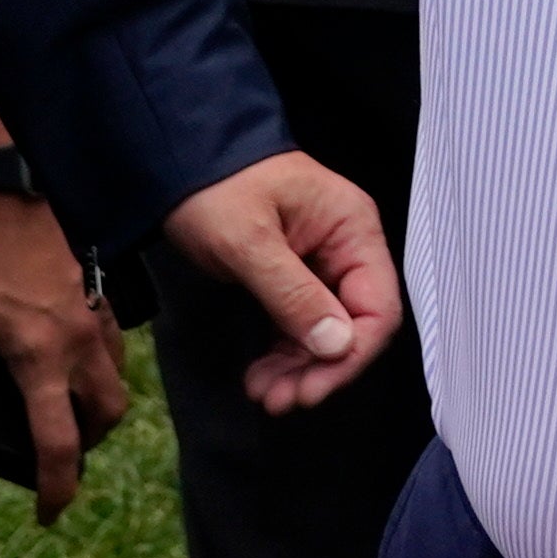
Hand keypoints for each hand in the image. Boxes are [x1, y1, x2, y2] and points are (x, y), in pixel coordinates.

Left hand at [0, 185, 128, 524]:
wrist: (12, 179)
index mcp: (41, 358)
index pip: (59, 443)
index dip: (56, 488)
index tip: (49, 512)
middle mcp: (79, 342)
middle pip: (108, 414)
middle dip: (90, 442)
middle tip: (62, 448)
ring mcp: (96, 311)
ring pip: (117, 374)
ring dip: (100, 399)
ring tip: (67, 400)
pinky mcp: (100, 284)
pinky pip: (111, 336)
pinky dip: (99, 356)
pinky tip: (68, 343)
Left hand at [160, 149, 401, 417]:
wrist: (178, 156)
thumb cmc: (216, 189)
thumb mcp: (249, 243)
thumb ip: (294, 295)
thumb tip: (337, 347)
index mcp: (352, 228)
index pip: (377, 307)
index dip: (350, 355)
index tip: (312, 389)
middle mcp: (347, 247)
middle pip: (353, 325)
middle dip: (319, 369)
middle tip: (279, 401)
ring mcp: (321, 262)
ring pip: (325, 332)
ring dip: (299, 368)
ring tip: (263, 394)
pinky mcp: (294, 275)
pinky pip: (301, 324)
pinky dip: (284, 354)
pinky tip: (261, 376)